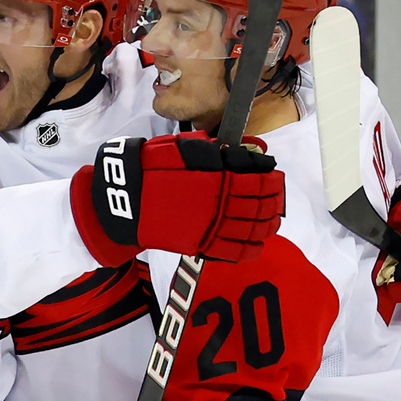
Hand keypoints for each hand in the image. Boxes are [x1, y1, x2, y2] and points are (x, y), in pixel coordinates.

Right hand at [70, 132, 284, 265]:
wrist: (123, 201)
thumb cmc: (148, 169)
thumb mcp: (177, 149)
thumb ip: (208, 151)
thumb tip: (234, 152)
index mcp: (215, 178)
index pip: (256, 180)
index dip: (270, 179)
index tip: (276, 175)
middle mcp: (218, 204)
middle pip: (258, 205)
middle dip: (273, 201)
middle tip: (277, 197)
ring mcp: (211, 228)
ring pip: (251, 229)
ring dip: (267, 224)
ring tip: (272, 220)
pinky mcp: (201, 245)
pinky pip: (233, 251)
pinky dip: (250, 249)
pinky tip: (257, 244)